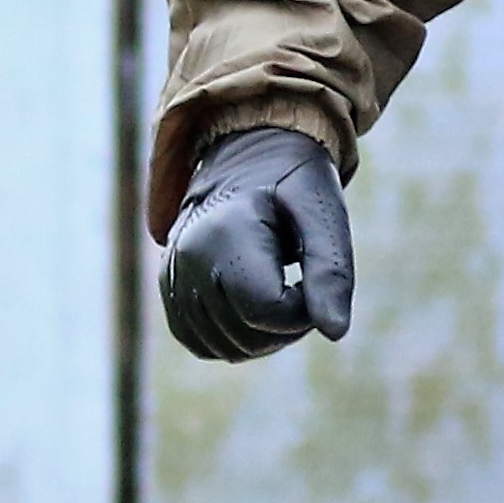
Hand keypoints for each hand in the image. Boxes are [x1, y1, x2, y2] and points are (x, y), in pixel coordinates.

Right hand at [160, 127, 355, 362]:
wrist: (247, 154)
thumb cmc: (293, 180)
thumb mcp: (323, 211)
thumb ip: (331, 271)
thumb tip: (335, 333)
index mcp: (224, 233)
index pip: (268, 313)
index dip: (304, 310)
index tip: (314, 277)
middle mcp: (187, 258)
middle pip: (247, 337)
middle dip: (288, 324)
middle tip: (302, 281)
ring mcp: (171, 276)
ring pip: (226, 349)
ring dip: (266, 335)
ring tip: (280, 287)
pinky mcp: (168, 290)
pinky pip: (202, 344)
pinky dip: (236, 338)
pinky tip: (255, 303)